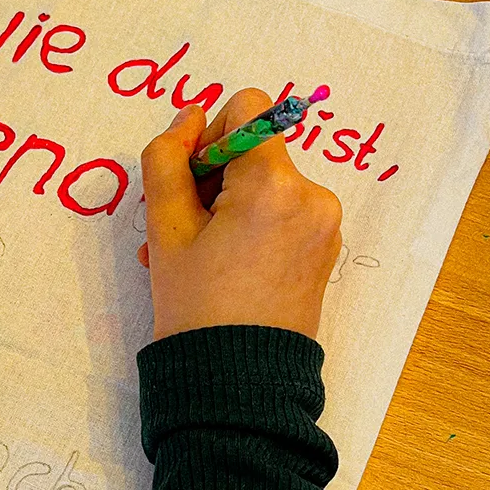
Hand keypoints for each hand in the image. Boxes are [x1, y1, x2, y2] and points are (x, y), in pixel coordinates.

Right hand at [139, 89, 342, 341]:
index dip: (208, 134)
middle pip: (253, 148)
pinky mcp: (324, 246)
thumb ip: (167, 157)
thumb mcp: (165, 225)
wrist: (237, 382)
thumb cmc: (195, 304)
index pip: (246, 108)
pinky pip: (281, 211)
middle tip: (177, 227)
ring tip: (191, 252)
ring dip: (223, 205)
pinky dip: (248, 224)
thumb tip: (189, 116)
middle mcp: (312, 195)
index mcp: (274, 184)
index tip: (190, 181)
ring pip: (264, 182)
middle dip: (211, 177)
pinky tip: (219, 262)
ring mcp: (325, 223)